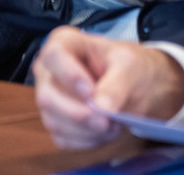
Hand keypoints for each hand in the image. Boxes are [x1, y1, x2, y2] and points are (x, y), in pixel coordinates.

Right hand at [33, 28, 183, 149]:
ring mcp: (50, 99)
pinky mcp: (57, 123)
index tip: (91, 92)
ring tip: (113, 124)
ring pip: (54, 121)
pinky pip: (63, 139)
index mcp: (64, 43)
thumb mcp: (130, 66)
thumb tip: (101, 107)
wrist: (136, 88)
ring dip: (87, 130)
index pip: (53, 55)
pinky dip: (87, 140)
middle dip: (79, 114)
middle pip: (47, 96)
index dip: (69, 75)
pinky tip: (105, 132)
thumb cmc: (129, 67)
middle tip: (106, 120)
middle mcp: (49, 71)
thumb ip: (116, 84)